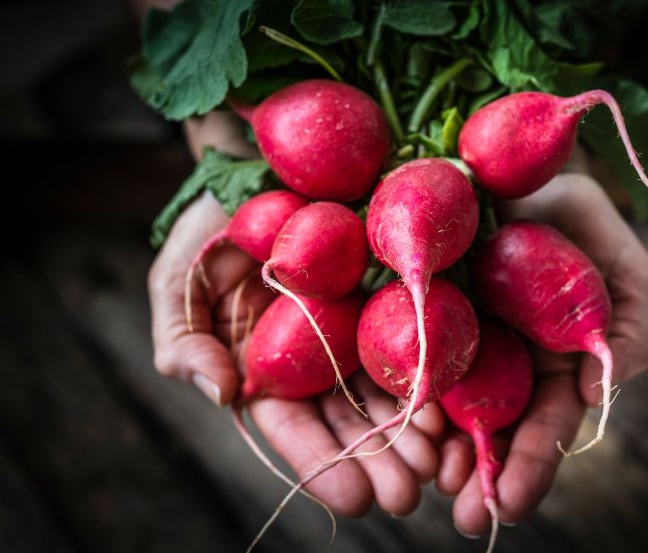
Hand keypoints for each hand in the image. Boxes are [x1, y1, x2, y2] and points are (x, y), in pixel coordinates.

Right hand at [147, 111, 442, 516]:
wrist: (264, 163)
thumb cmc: (212, 225)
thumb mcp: (179, 279)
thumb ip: (183, 340)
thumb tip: (221, 393)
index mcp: (270, 369)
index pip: (295, 429)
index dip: (322, 463)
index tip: (354, 497)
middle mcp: (322, 358)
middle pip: (353, 420)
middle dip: (379, 460)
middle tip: (409, 493)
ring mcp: (363, 327)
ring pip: (392, 390)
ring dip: (415, 431)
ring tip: (439, 463)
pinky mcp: (398, 293)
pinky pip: (420, 336)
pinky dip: (436, 372)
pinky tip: (455, 402)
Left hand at [436, 171, 647, 535]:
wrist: (508, 165)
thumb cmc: (570, 212)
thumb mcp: (618, 260)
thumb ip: (629, 324)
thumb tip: (598, 393)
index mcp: (552, 359)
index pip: (545, 423)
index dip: (531, 464)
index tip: (509, 504)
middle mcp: (502, 360)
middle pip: (493, 428)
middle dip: (482, 475)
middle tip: (464, 519)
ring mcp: (457, 339)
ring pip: (447, 405)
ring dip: (438, 449)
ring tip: (425, 483)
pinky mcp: (416, 314)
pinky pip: (407, 358)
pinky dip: (403, 393)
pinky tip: (395, 423)